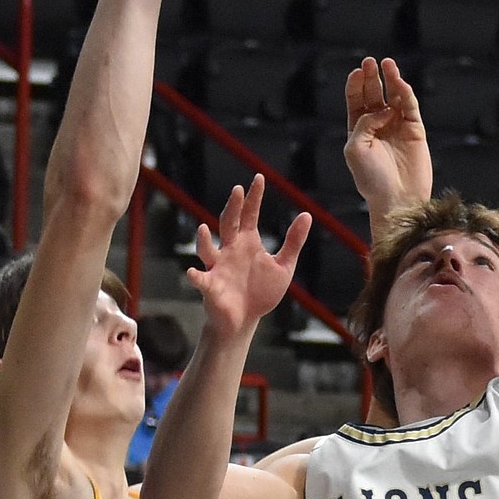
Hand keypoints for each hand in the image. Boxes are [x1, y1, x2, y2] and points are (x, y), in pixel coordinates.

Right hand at [187, 174, 310, 337]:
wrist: (244, 320)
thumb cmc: (261, 291)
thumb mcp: (283, 266)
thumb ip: (293, 242)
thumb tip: (306, 214)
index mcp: (247, 243)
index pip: (249, 214)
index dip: (254, 197)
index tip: (259, 178)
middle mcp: (230, 250)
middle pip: (228, 224)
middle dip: (232, 208)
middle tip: (237, 191)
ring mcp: (218, 267)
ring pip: (207, 249)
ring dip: (204, 240)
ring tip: (204, 229)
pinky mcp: (210, 287)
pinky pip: (200, 280)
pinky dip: (195, 276)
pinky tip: (192, 272)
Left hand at [343, 57, 431, 217]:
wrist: (396, 199)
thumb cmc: (371, 179)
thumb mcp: (355, 148)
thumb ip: (365, 123)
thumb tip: (383, 109)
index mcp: (359, 130)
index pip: (356, 101)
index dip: (356, 85)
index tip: (356, 72)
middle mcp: (378, 126)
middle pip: (374, 94)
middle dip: (372, 78)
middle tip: (370, 62)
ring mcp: (397, 127)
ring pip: (393, 97)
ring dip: (391, 80)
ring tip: (387, 64)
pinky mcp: (415, 130)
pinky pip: (410, 107)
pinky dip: (405, 94)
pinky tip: (399, 83)